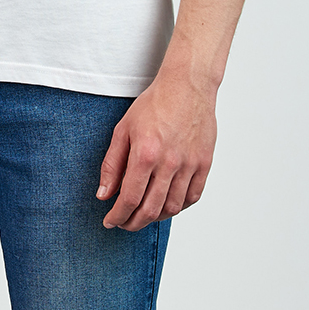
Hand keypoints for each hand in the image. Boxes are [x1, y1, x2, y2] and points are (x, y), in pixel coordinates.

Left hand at [96, 66, 217, 230]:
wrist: (187, 86)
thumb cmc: (154, 104)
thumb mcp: (123, 130)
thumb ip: (112, 165)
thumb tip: (104, 195)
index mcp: (145, 154)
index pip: (129, 198)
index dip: (117, 215)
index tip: (110, 221)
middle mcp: (169, 163)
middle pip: (150, 209)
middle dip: (133, 222)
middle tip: (124, 223)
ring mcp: (190, 164)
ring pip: (172, 207)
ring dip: (155, 217)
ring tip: (143, 215)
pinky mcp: (205, 163)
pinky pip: (193, 196)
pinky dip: (178, 207)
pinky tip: (167, 205)